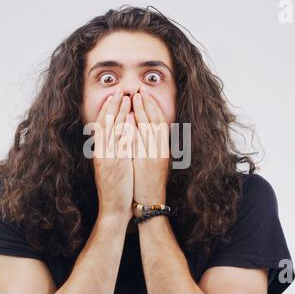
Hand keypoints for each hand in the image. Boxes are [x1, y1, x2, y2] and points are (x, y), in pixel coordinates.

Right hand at [93, 89, 133, 221]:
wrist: (113, 208)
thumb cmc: (114, 188)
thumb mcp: (109, 167)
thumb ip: (111, 152)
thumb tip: (117, 137)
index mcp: (99, 152)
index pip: (101, 126)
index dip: (107, 110)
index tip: (114, 97)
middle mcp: (101, 152)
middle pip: (105, 123)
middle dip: (113, 106)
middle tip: (120, 90)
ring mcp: (108, 157)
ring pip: (112, 129)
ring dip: (119, 112)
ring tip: (125, 97)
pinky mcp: (116, 164)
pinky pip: (120, 141)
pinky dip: (125, 127)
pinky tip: (130, 117)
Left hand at [130, 87, 169, 204]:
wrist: (150, 203)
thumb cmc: (150, 183)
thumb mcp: (155, 162)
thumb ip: (152, 146)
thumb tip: (146, 130)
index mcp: (164, 149)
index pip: (161, 122)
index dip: (154, 107)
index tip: (146, 94)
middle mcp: (161, 150)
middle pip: (156, 121)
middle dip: (148, 104)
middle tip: (140, 89)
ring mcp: (154, 156)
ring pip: (150, 128)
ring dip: (143, 111)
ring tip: (134, 97)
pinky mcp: (145, 163)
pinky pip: (141, 141)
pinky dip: (136, 127)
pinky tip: (130, 117)